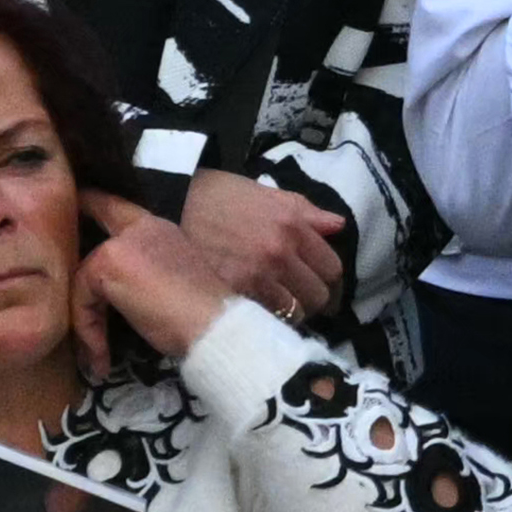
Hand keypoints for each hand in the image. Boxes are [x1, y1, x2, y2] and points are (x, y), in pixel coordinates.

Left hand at [80, 210, 231, 367]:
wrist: (212, 323)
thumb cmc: (202, 313)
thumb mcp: (171, 281)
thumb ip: (143, 271)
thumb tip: (113, 290)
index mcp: (160, 229)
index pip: (118, 206)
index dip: (93, 202)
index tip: (76, 200)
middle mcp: (141, 227)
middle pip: (89, 250)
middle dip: (74, 281)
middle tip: (73, 318)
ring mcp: (123, 243)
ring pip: (81, 282)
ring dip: (87, 325)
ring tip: (97, 355)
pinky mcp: (107, 264)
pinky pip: (81, 300)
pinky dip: (88, 332)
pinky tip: (101, 356)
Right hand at [172, 174, 347, 323]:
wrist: (173, 201)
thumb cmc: (221, 195)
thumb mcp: (270, 194)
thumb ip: (307, 212)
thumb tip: (338, 227)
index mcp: (294, 228)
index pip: (331, 269)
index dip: (329, 280)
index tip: (321, 285)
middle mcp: (279, 254)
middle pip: (316, 296)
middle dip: (313, 300)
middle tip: (301, 300)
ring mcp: (254, 276)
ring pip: (292, 313)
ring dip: (290, 314)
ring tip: (280, 309)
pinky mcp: (228, 292)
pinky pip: (261, 316)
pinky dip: (264, 318)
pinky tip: (257, 312)